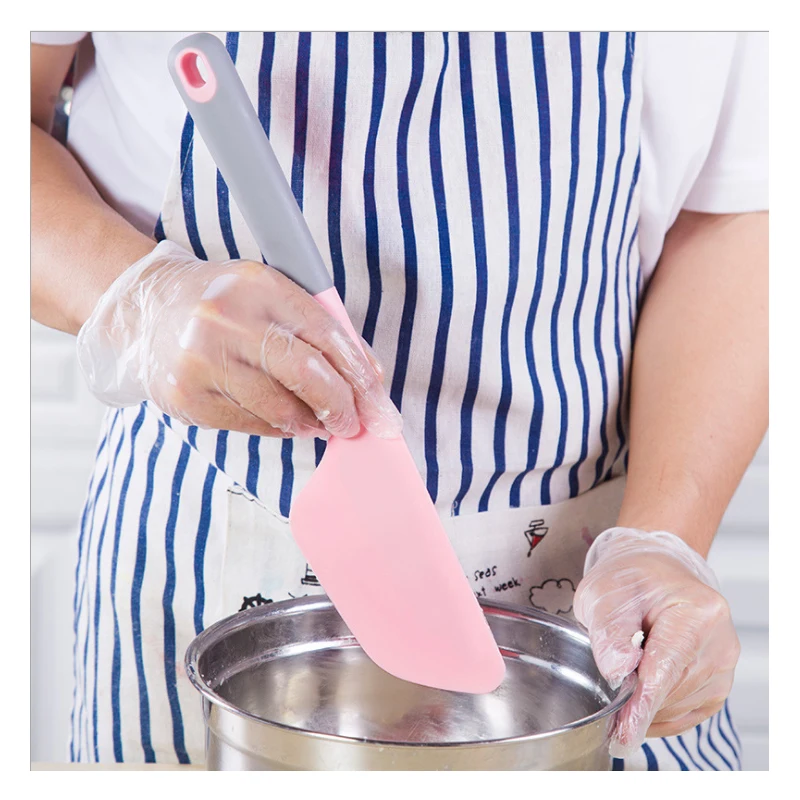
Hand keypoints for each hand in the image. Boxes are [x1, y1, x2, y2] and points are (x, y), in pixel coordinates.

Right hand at [77, 240, 401, 438]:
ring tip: (320, 423)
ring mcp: (201, 360)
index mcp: (257, 285)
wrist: (148, 309)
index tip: (376, 396)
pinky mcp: (186, 397)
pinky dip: (277, 428)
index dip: (358, 371)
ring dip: (310, 423)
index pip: (325, 332)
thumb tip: (368, 376)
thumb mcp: (270, 295)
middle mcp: (226, 320)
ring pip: (279, 408)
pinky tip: (287, 422)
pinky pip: (250, 424)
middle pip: (305, 374)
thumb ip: (318, 328)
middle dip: (340, 405)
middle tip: (353, 422)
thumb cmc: (223, 304)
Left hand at [574, 527, 739, 757]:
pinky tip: (640, 698)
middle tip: (604, 697)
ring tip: (623, 675)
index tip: (624, 734)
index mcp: (697, 611)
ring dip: (645, 704)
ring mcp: (724, 665)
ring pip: (677, 707)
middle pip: (672, 691)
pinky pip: (685, 713)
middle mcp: (720, 641)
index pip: (667, 668)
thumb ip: (609, 630)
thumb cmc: (631, 581)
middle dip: (634, 702)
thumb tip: (617, 671)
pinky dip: (658, 712)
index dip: (642, 704)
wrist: (655, 573)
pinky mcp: (717, 684)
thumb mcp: (605, 593)